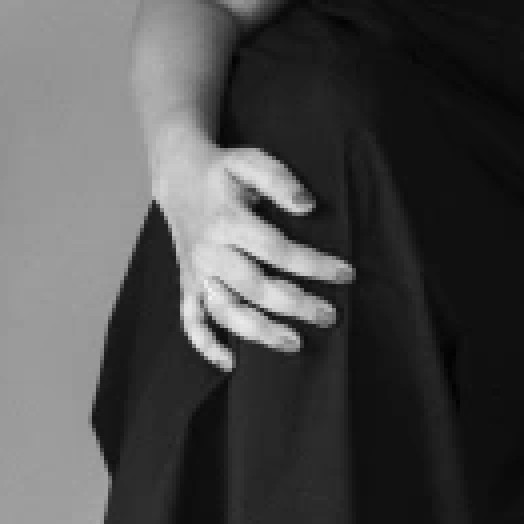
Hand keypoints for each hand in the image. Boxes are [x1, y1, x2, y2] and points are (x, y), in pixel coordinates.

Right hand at [153, 135, 354, 371]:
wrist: (178, 176)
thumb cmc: (223, 170)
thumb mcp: (250, 161)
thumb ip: (279, 180)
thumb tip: (308, 206)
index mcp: (227, 220)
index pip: (276, 249)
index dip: (313, 265)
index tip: (346, 274)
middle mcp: (210, 251)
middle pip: (254, 287)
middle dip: (295, 305)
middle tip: (330, 316)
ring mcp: (196, 272)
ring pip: (225, 311)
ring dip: (258, 332)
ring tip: (295, 343)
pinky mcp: (188, 284)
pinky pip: (191, 320)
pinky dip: (206, 344)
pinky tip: (231, 362)